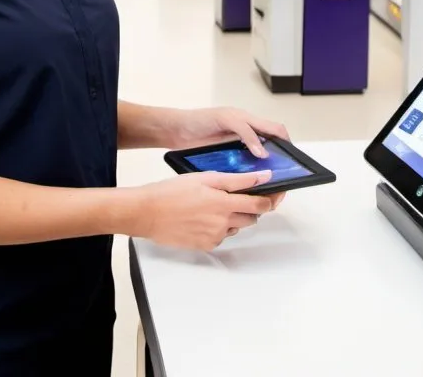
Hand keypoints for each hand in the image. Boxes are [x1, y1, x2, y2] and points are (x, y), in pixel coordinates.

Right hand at [132, 170, 274, 250]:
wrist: (148, 213)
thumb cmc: (173, 191)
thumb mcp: (206, 178)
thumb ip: (237, 180)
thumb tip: (263, 177)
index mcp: (225, 204)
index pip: (260, 205)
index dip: (271, 199)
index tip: (274, 193)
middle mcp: (223, 224)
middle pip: (251, 218)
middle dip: (250, 206)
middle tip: (237, 195)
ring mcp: (215, 237)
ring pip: (236, 226)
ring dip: (234, 216)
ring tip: (214, 204)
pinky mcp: (206, 246)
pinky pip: (222, 236)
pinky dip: (220, 226)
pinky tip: (204, 216)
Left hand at [168, 107, 290, 210]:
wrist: (176, 131)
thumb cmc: (199, 120)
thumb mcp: (225, 119)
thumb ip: (245, 130)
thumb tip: (263, 151)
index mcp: (248, 122)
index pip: (275, 130)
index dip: (286, 143)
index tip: (291, 159)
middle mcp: (246, 137)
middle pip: (270, 150)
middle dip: (278, 165)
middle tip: (280, 180)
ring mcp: (237, 151)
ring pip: (257, 165)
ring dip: (262, 176)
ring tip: (266, 189)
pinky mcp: (227, 163)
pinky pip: (242, 173)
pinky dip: (248, 181)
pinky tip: (248, 189)